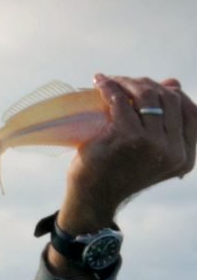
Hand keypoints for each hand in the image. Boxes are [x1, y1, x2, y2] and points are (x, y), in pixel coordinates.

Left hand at [59, 74, 196, 233]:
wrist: (92, 198)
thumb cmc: (116, 174)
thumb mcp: (148, 153)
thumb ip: (165, 124)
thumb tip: (173, 82)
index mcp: (184, 157)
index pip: (189, 111)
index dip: (172, 94)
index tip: (152, 87)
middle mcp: (172, 151)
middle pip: (168, 99)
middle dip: (147, 85)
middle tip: (125, 82)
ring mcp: (150, 143)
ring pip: (146, 96)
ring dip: (128, 82)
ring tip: (111, 81)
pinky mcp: (126, 136)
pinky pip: (120, 100)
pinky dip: (110, 87)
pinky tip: (100, 82)